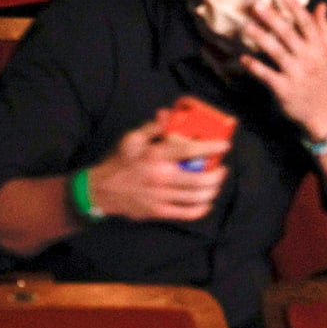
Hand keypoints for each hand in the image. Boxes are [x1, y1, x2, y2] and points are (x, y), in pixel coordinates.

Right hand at [85, 117, 227, 221]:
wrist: (101, 190)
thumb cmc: (120, 162)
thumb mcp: (132, 138)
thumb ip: (153, 127)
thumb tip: (169, 114)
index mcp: (155, 156)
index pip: (190, 150)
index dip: (211, 148)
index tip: (225, 146)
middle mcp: (161, 176)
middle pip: (199, 179)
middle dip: (217, 174)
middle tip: (222, 169)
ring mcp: (160, 196)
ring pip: (196, 197)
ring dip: (212, 190)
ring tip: (216, 184)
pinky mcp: (158, 212)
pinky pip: (186, 213)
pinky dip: (201, 209)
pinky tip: (206, 202)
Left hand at [240, 0, 326, 139]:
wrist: (325, 113)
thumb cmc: (325, 79)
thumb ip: (324, 29)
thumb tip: (321, 5)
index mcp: (320, 48)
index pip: (307, 24)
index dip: (295, 8)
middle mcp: (308, 58)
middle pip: (288, 34)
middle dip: (272, 18)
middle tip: (257, 6)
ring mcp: (296, 74)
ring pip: (276, 51)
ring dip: (260, 38)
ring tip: (246, 27)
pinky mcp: (284, 89)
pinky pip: (266, 75)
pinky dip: (255, 66)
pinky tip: (243, 58)